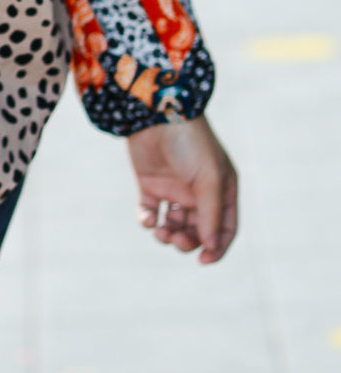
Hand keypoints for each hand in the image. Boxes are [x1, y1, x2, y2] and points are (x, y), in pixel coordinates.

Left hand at [127, 114, 237, 263]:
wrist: (155, 113)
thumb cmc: (190, 143)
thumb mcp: (208, 179)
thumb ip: (211, 214)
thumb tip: (210, 247)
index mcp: (221, 189)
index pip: (224, 228)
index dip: (216, 247)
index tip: (203, 260)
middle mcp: (199, 192)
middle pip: (198, 231)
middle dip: (188, 242)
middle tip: (177, 240)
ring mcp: (174, 188)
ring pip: (174, 226)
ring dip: (168, 236)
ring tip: (161, 231)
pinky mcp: (150, 184)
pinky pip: (151, 214)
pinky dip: (149, 222)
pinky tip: (148, 219)